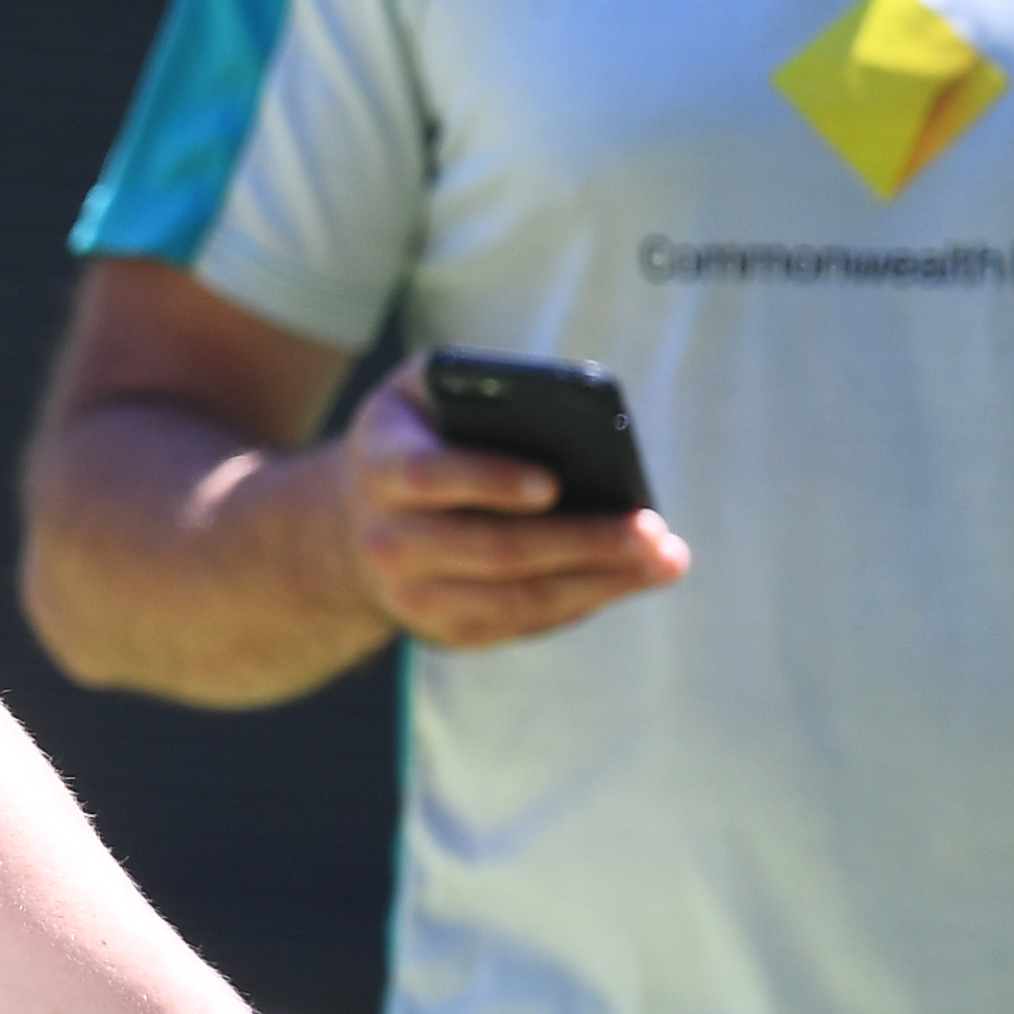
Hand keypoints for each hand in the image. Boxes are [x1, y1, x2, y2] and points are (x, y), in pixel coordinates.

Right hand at [331, 368, 689, 651]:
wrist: (350, 528)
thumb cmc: (415, 436)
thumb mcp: (422, 392)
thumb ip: (471, 381)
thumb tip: (560, 403)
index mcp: (381, 469)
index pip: (430, 477)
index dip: (489, 480)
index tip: (552, 482)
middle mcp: (389, 542)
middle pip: (493, 549)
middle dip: (581, 540)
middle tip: (651, 528)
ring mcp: (415, 598)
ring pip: (516, 600)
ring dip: (599, 582)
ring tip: (663, 559)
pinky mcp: (447, 632)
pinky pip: (524, 624)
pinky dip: (584, 602)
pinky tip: (631, 578)